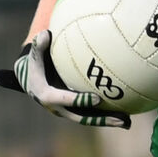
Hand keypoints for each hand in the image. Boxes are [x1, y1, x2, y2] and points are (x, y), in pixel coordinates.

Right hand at [0, 31, 130, 129]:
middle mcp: (59, 109)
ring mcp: (68, 112)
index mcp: (48, 96)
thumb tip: (45, 34)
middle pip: (82, 117)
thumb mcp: (33, 57)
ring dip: (108, 122)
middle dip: (101, 120)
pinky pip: (92, 115)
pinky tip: (126, 115)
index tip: (97, 99)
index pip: (65, 100)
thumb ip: (39, 46)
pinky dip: (107, 116)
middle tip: (119, 119)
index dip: (81, 101)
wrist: (30, 81)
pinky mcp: (75, 112)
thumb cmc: (34, 66)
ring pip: (89, 119)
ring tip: (128, 122)